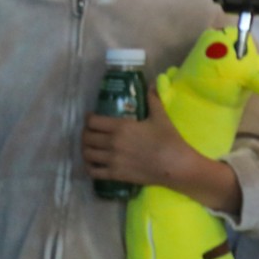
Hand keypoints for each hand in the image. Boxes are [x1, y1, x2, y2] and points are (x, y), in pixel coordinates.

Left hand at [83, 87, 201, 189]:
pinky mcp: (114, 174)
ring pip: (87, 154)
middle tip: (90, 131)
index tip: (91, 117)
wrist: (174, 165)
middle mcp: (112, 142)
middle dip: (86, 133)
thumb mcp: (161, 116)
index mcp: (121, 127)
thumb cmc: (168, 139)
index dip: (89, 118)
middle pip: (87, 137)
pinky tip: (92, 163)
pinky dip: (88, 166)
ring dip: (85, 148)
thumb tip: (152, 84)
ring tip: (90, 146)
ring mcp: (112, 160)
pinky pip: (92, 171)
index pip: (93, 121)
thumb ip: (153, 100)